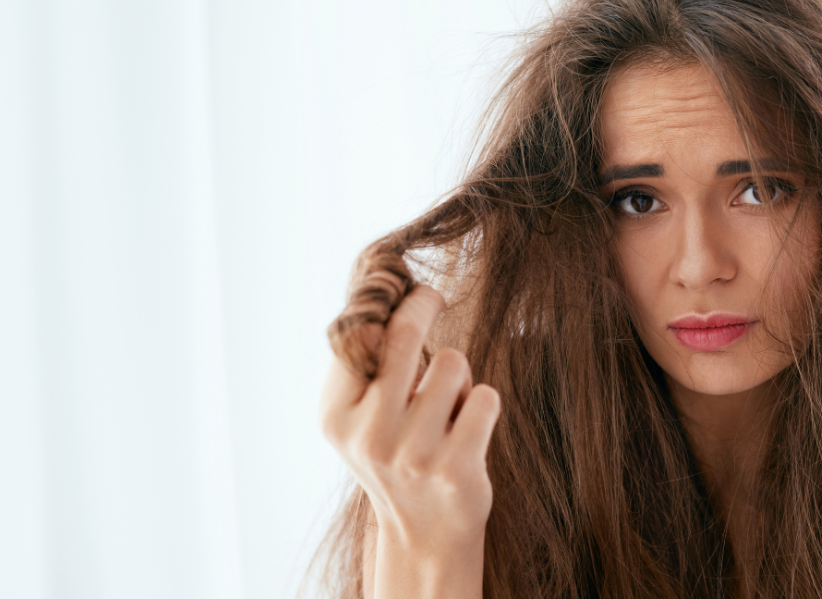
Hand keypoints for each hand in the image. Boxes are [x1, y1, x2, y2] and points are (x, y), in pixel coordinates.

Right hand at [319, 284, 501, 551]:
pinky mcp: (456, 468)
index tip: (406, 287)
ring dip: (458, 374)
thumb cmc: (396, 454)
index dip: (388, 300)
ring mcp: (413, 454)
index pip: (358, 334)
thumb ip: (363, 364)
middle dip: (423, 303)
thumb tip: (383, 289)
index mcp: (337, 417)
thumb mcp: (360, 417)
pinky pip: (485, 397)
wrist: (425, 534)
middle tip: (432, 296)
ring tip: (448, 406)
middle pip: (403, 334)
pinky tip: (469, 430)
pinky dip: (483, 403)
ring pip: (452, 362)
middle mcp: (369, 435)